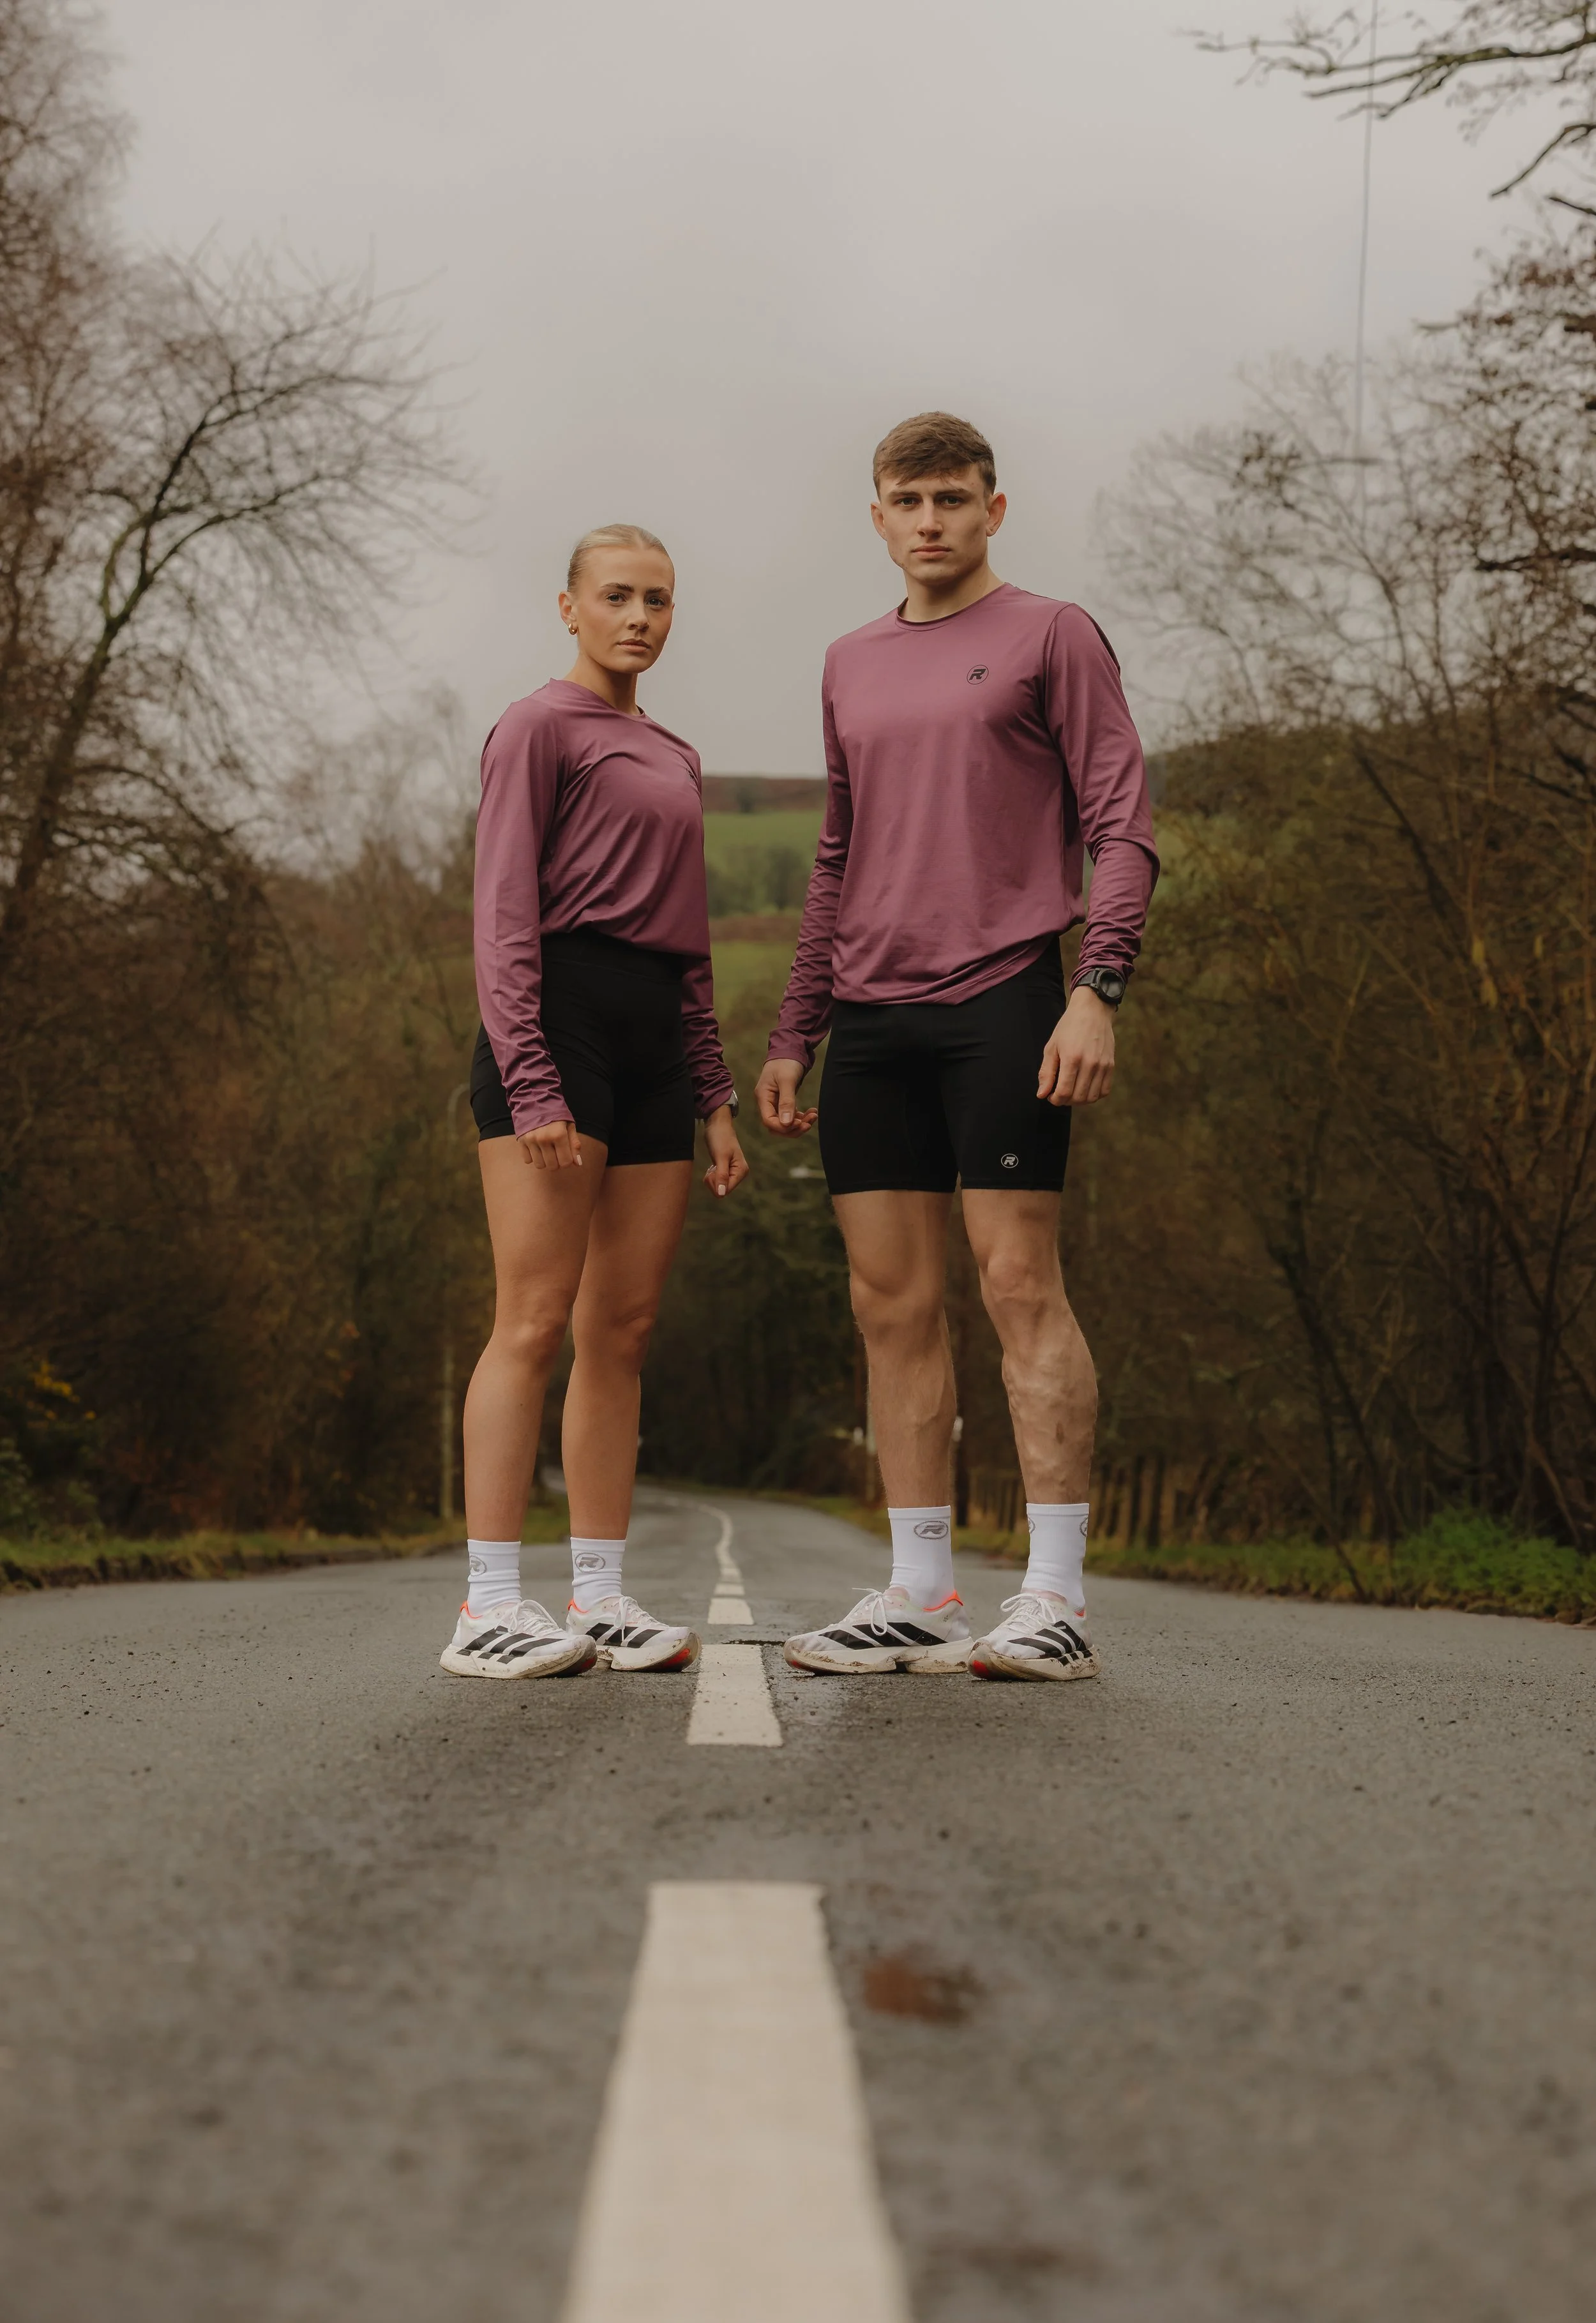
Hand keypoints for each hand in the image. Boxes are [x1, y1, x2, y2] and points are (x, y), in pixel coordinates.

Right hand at [517, 1118, 582, 1167]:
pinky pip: (527, 1160)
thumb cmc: (555, 1112)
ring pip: (539, 1165)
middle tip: (556, 1152)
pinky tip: (536, 1147)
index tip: (565, 1154)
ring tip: (546, 1150)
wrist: (534, 1099)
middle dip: (556, 1162)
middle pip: (552, 1166)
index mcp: (558, 1135)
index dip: (567, 1160)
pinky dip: (532, 1157)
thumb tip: (577, 1163)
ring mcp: (531, 1141)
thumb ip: (574, 1144)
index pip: (565, 1162)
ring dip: (544, 1161)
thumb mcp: (569, 1125)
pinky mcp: (521, 1141)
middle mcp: (544, 1139)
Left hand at [702, 1105, 749, 1197]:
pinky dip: (712, 1175)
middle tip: (712, 1167)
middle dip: (713, 1181)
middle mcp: (739, 1173)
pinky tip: (713, 1165)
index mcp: (741, 1171)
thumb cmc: (720, 1138)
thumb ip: (721, 1176)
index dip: (715, 1183)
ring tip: (713, 1165)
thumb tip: (721, 1194)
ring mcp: (732, 1172)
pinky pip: (717, 1181)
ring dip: (712, 1177)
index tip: (711, 1171)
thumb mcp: (720, 1157)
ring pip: (718, 1186)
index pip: (726, 1189)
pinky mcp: (726, 1170)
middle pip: (722, 1190)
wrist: (716, 1125)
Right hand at [755, 1057, 817, 1137]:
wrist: (790, 1049)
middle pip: (776, 1126)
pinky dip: (801, 1117)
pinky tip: (812, 1112)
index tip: (800, 1123)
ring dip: (800, 1123)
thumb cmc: (786, 1061)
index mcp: (763, 1097)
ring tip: (814, 1116)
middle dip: (793, 1128)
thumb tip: (786, 1123)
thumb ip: (786, 1102)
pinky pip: (790, 1116)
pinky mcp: (783, 1101)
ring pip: (784, 1122)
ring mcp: (775, 1102)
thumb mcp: (787, 1080)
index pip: (769, 1121)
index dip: (784, 1127)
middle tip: (809, 1123)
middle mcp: (767, 1102)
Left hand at [1037, 987, 1115, 1106]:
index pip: (1064, 1092)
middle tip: (1059, 1093)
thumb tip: (1042, 1094)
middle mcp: (1090, 1063)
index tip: (1050, 1096)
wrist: (1092, 1010)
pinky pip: (1104, 1090)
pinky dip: (1094, 1095)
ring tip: (1071, 1091)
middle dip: (1065, 1101)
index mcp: (1072, 1058)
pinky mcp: (1111, 1065)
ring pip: (1092, 1097)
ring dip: (1079, 1100)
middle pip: (1078, 1098)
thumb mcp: (1052, 1047)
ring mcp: (1102, 1065)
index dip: (1055, 1100)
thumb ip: (1046, 1072)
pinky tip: (1085, 1088)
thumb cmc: (1069, 1027)